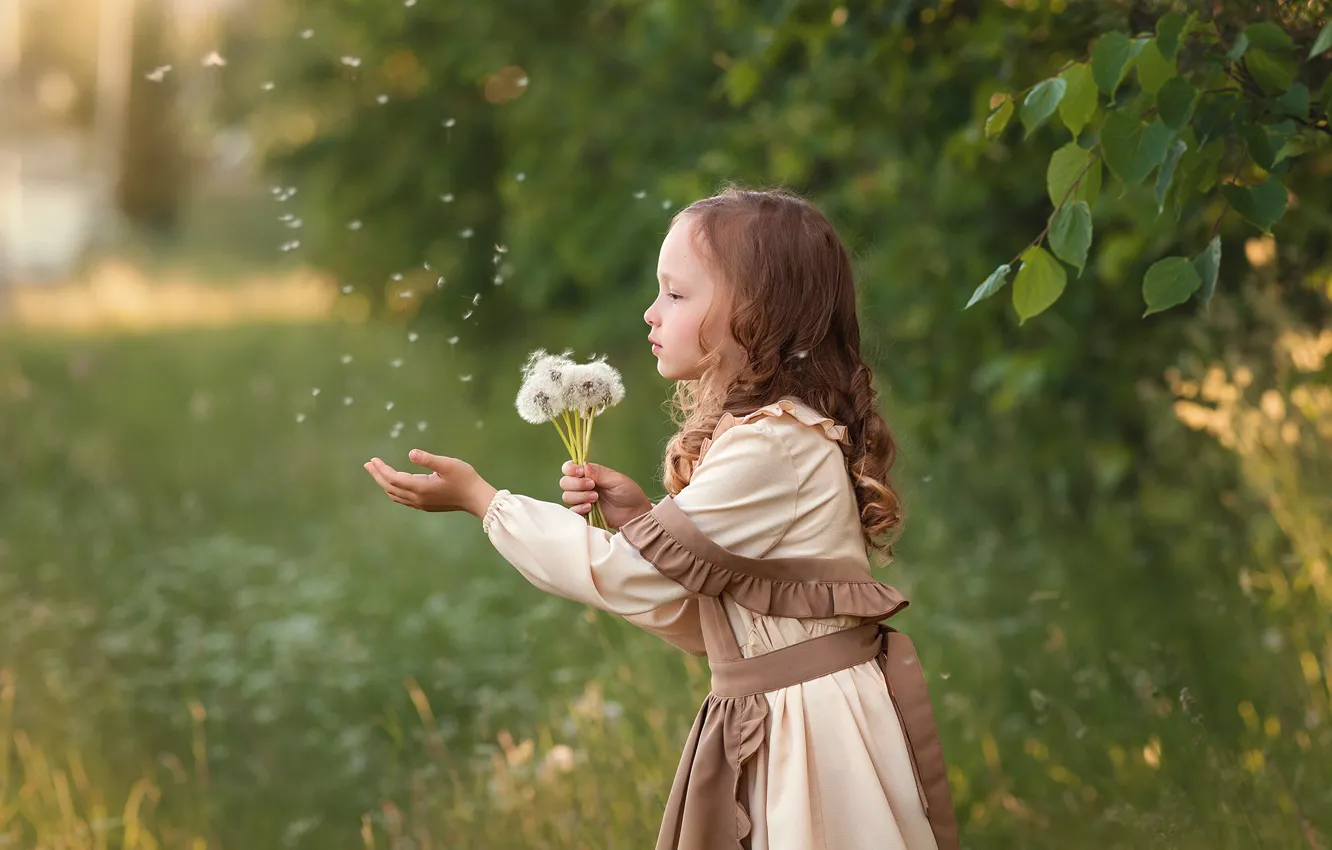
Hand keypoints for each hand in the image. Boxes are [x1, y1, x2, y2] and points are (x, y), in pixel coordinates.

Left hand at [364, 450, 494, 515]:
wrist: (477, 498)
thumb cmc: (465, 479)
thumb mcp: (448, 464)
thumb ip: (428, 459)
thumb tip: (410, 453)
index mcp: (421, 488)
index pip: (394, 479)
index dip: (381, 469)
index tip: (373, 459)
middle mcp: (417, 498)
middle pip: (390, 488)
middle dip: (378, 476)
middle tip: (368, 464)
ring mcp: (421, 504)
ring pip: (395, 495)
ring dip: (384, 483)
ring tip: (377, 473)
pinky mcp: (425, 505)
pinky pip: (402, 499)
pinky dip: (393, 490)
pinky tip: (394, 484)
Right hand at [559, 460, 651, 529]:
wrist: (635, 515)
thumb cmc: (629, 494)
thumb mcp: (616, 479)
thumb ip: (599, 473)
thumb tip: (584, 466)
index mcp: (589, 474)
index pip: (569, 468)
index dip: (570, 469)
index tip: (580, 472)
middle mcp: (582, 486)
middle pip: (564, 482)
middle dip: (576, 484)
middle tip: (592, 485)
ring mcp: (582, 500)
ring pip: (567, 496)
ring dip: (579, 496)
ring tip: (595, 498)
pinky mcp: (583, 514)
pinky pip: (571, 511)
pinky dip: (579, 508)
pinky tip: (590, 508)